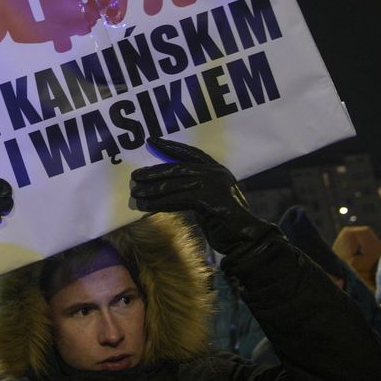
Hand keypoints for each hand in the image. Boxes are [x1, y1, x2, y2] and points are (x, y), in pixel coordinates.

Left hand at [130, 137, 266, 254]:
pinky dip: (159, 203)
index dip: (170, 147)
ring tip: (135, 193)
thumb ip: (194, 189)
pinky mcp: (210, 200)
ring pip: (175, 184)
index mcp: (217, 169)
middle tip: (135, 176)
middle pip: (178, 168)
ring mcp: (215, 185)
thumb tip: (165, 186)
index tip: (151, 141)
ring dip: (152, 190)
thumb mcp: (209, 200)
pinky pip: (178, 200)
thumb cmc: (225, 223)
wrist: (246, 239)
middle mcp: (216, 173)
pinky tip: (145, 207)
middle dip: (154, 172)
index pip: (190, 153)